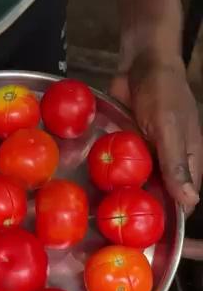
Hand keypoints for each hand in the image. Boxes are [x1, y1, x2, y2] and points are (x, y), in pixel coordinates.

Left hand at [110, 51, 201, 213]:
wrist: (141, 61)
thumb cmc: (162, 91)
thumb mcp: (170, 128)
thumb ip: (177, 163)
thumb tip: (190, 201)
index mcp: (190, 157)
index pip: (186, 196)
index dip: (172, 213)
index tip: (150, 229)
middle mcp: (171, 157)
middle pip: (162, 190)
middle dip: (146, 203)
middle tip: (121, 223)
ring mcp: (151, 150)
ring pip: (142, 178)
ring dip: (129, 188)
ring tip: (107, 209)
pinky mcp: (132, 141)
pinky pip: (126, 161)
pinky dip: (117, 169)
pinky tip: (101, 183)